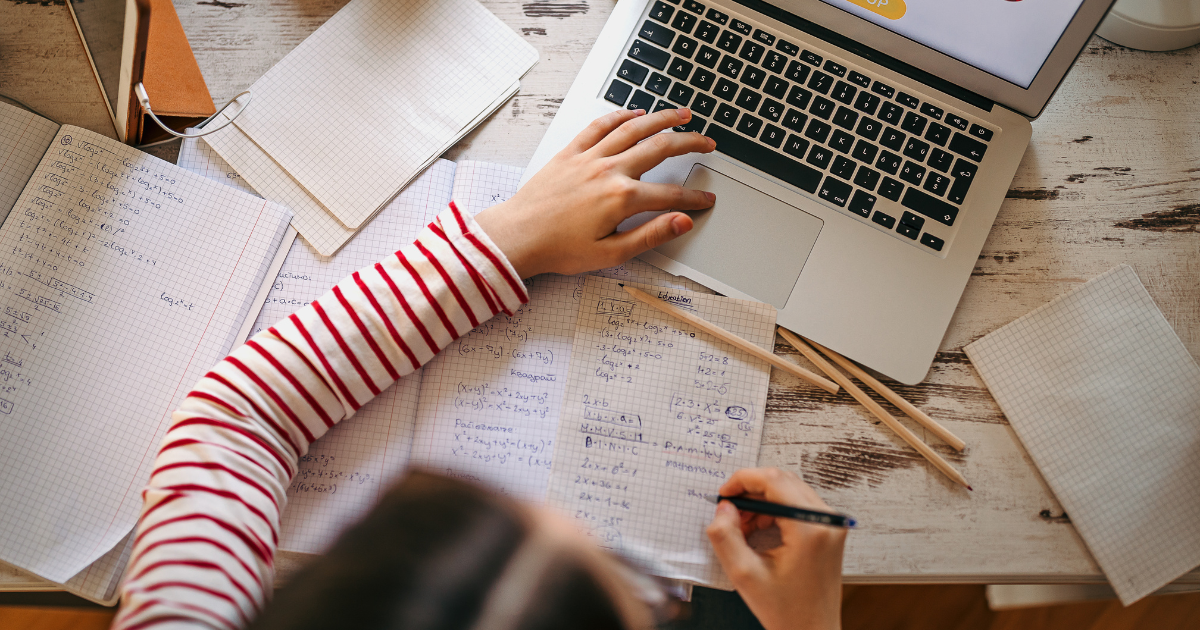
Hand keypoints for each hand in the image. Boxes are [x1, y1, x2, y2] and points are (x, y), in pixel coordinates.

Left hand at [474, 107, 715, 277]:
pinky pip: (599, 126)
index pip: (670, 194)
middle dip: (689, 143)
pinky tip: (635, 113)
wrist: (518, 236)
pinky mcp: (570, 152)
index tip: (707, 200)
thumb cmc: (559, 249)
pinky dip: (620, 116)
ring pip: (633, 129)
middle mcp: (609, 171)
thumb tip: (682, 221)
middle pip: (659, 148)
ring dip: (662, 119)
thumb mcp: (611, 253)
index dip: (694, 198)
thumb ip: (651, 235)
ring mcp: (589, 157)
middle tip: (707, 142)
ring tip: (682, 114)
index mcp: (621, 198)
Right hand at [706, 468, 846, 629]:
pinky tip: (759, 531)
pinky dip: (773, 511)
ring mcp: (830, 524)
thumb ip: (726, 536)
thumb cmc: (787, 611)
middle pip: (782, 481)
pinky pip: (797, 504)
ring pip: (789, 490)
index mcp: (810, 529)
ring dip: (761, 502)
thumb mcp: (744, 574)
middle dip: (750, 493)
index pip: (774, 481)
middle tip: (730, 514)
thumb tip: (723, 508)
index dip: (743, 480)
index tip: (724, 494)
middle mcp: (826, 521)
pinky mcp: (828, 529)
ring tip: (743, 529)